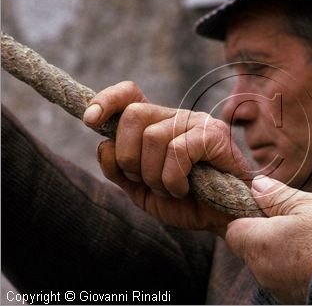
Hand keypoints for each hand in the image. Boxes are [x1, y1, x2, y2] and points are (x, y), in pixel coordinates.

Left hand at [83, 81, 251, 231]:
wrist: (221, 218)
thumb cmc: (185, 202)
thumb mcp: (141, 190)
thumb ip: (118, 170)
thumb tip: (104, 145)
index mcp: (157, 124)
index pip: (129, 94)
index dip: (106, 100)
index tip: (90, 120)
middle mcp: (175, 117)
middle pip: (134, 114)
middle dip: (128, 156)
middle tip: (144, 180)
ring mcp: (196, 122)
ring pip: (153, 137)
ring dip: (153, 176)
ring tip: (170, 190)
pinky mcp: (213, 135)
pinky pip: (177, 150)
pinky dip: (172, 179)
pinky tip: (183, 190)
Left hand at [225, 175, 311, 303]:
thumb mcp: (309, 205)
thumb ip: (277, 195)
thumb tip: (257, 186)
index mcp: (259, 243)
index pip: (233, 229)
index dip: (244, 215)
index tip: (263, 206)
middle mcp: (262, 269)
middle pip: (250, 246)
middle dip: (265, 231)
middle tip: (292, 217)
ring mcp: (277, 286)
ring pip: (268, 261)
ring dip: (281, 247)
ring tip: (309, 236)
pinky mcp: (293, 297)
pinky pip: (284, 275)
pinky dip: (294, 264)